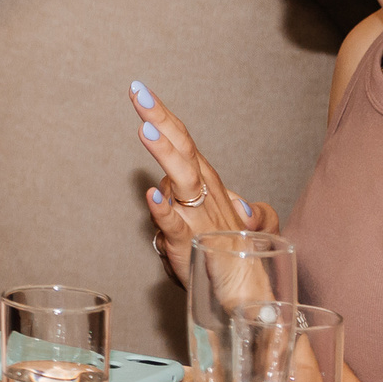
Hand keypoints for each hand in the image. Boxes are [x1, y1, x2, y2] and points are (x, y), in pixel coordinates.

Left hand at [132, 78, 275, 283]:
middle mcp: (204, 193)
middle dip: (160, 120)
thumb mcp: (207, 219)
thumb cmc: (226, 251)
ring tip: (145, 131)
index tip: (140, 89)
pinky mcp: (191, 244)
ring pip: (182, 180)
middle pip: (183, 149)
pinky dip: (164, 210)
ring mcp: (199, 217)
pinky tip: (153, 195)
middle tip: (138, 93)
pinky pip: (177, 225)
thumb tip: (183, 192)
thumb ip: (195, 200)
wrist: (243, 292)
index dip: (163, 116)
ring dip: (165, 154)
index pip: (183, 141)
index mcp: (205, 183)